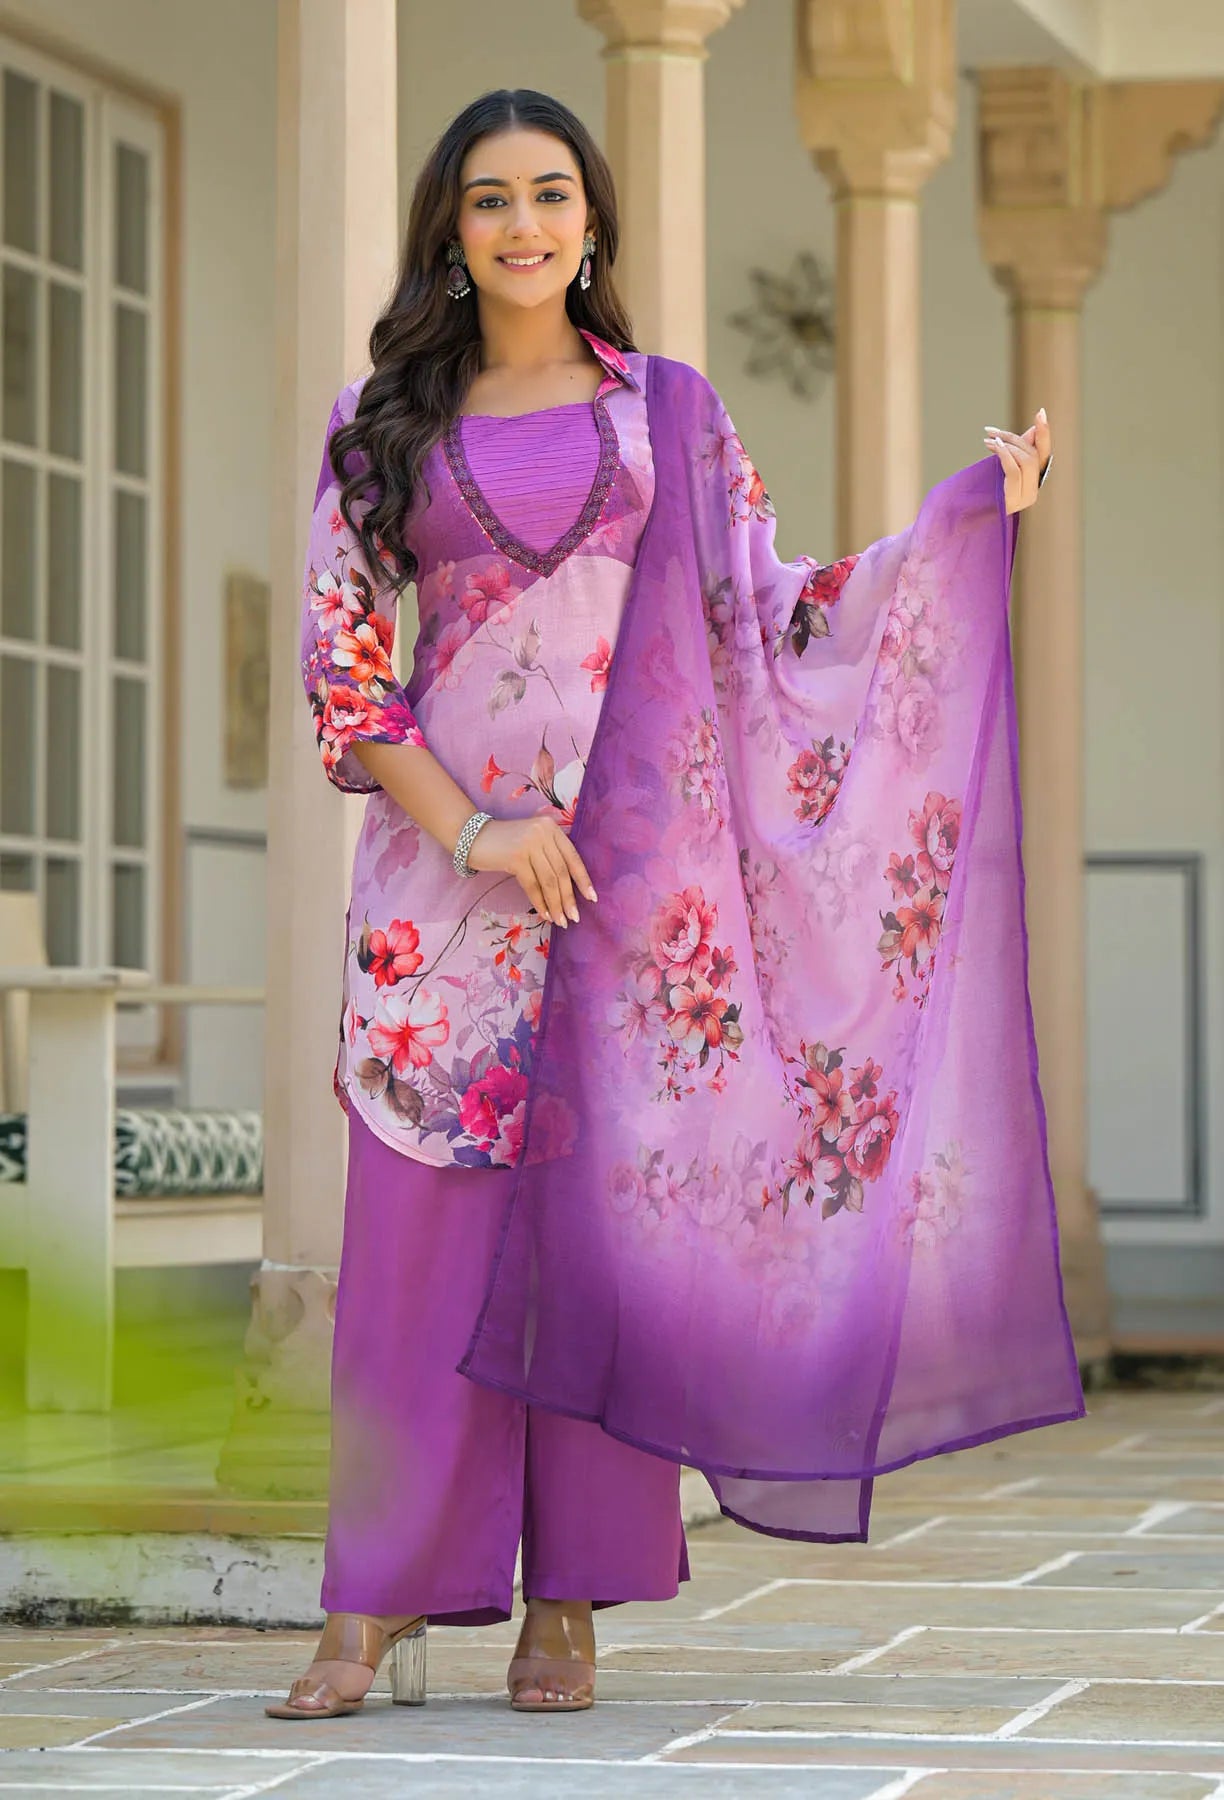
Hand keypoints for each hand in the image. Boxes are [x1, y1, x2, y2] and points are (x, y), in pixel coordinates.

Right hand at [465, 815, 596, 929]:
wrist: (473, 836)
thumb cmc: (505, 843)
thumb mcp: (532, 841)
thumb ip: (549, 854)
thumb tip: (569, 889)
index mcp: (551, 828)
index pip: (573, 857)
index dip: (583, 879)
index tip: (592, 898)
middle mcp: (542, 832)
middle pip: (561, 871)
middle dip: (569, 898)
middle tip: (574, 917)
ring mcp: (529, 844)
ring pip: (549, 881)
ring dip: (556, 904)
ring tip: (561, 921)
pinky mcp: (515, 857)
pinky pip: (532, 885)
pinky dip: (540, 902)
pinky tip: (544, 914)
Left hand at [984, 408, 1052, 514]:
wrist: (962, 522)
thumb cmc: (979, 496)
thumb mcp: (999, 471)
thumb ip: (1016, 453)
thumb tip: (1032, 431)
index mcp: (1032, 484)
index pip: (1044, 454)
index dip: (1044, 433)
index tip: (1041, 412)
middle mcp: (1033, 492)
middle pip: (1033, 455)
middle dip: (1013, 438)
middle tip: (991, 431)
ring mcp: (1025, 498)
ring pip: (1026, 461)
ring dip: (1007, 445)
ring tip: (989, 440)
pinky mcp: (1014, 501)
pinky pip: (1014, 470)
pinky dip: (1004, 454)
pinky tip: (993, 446)